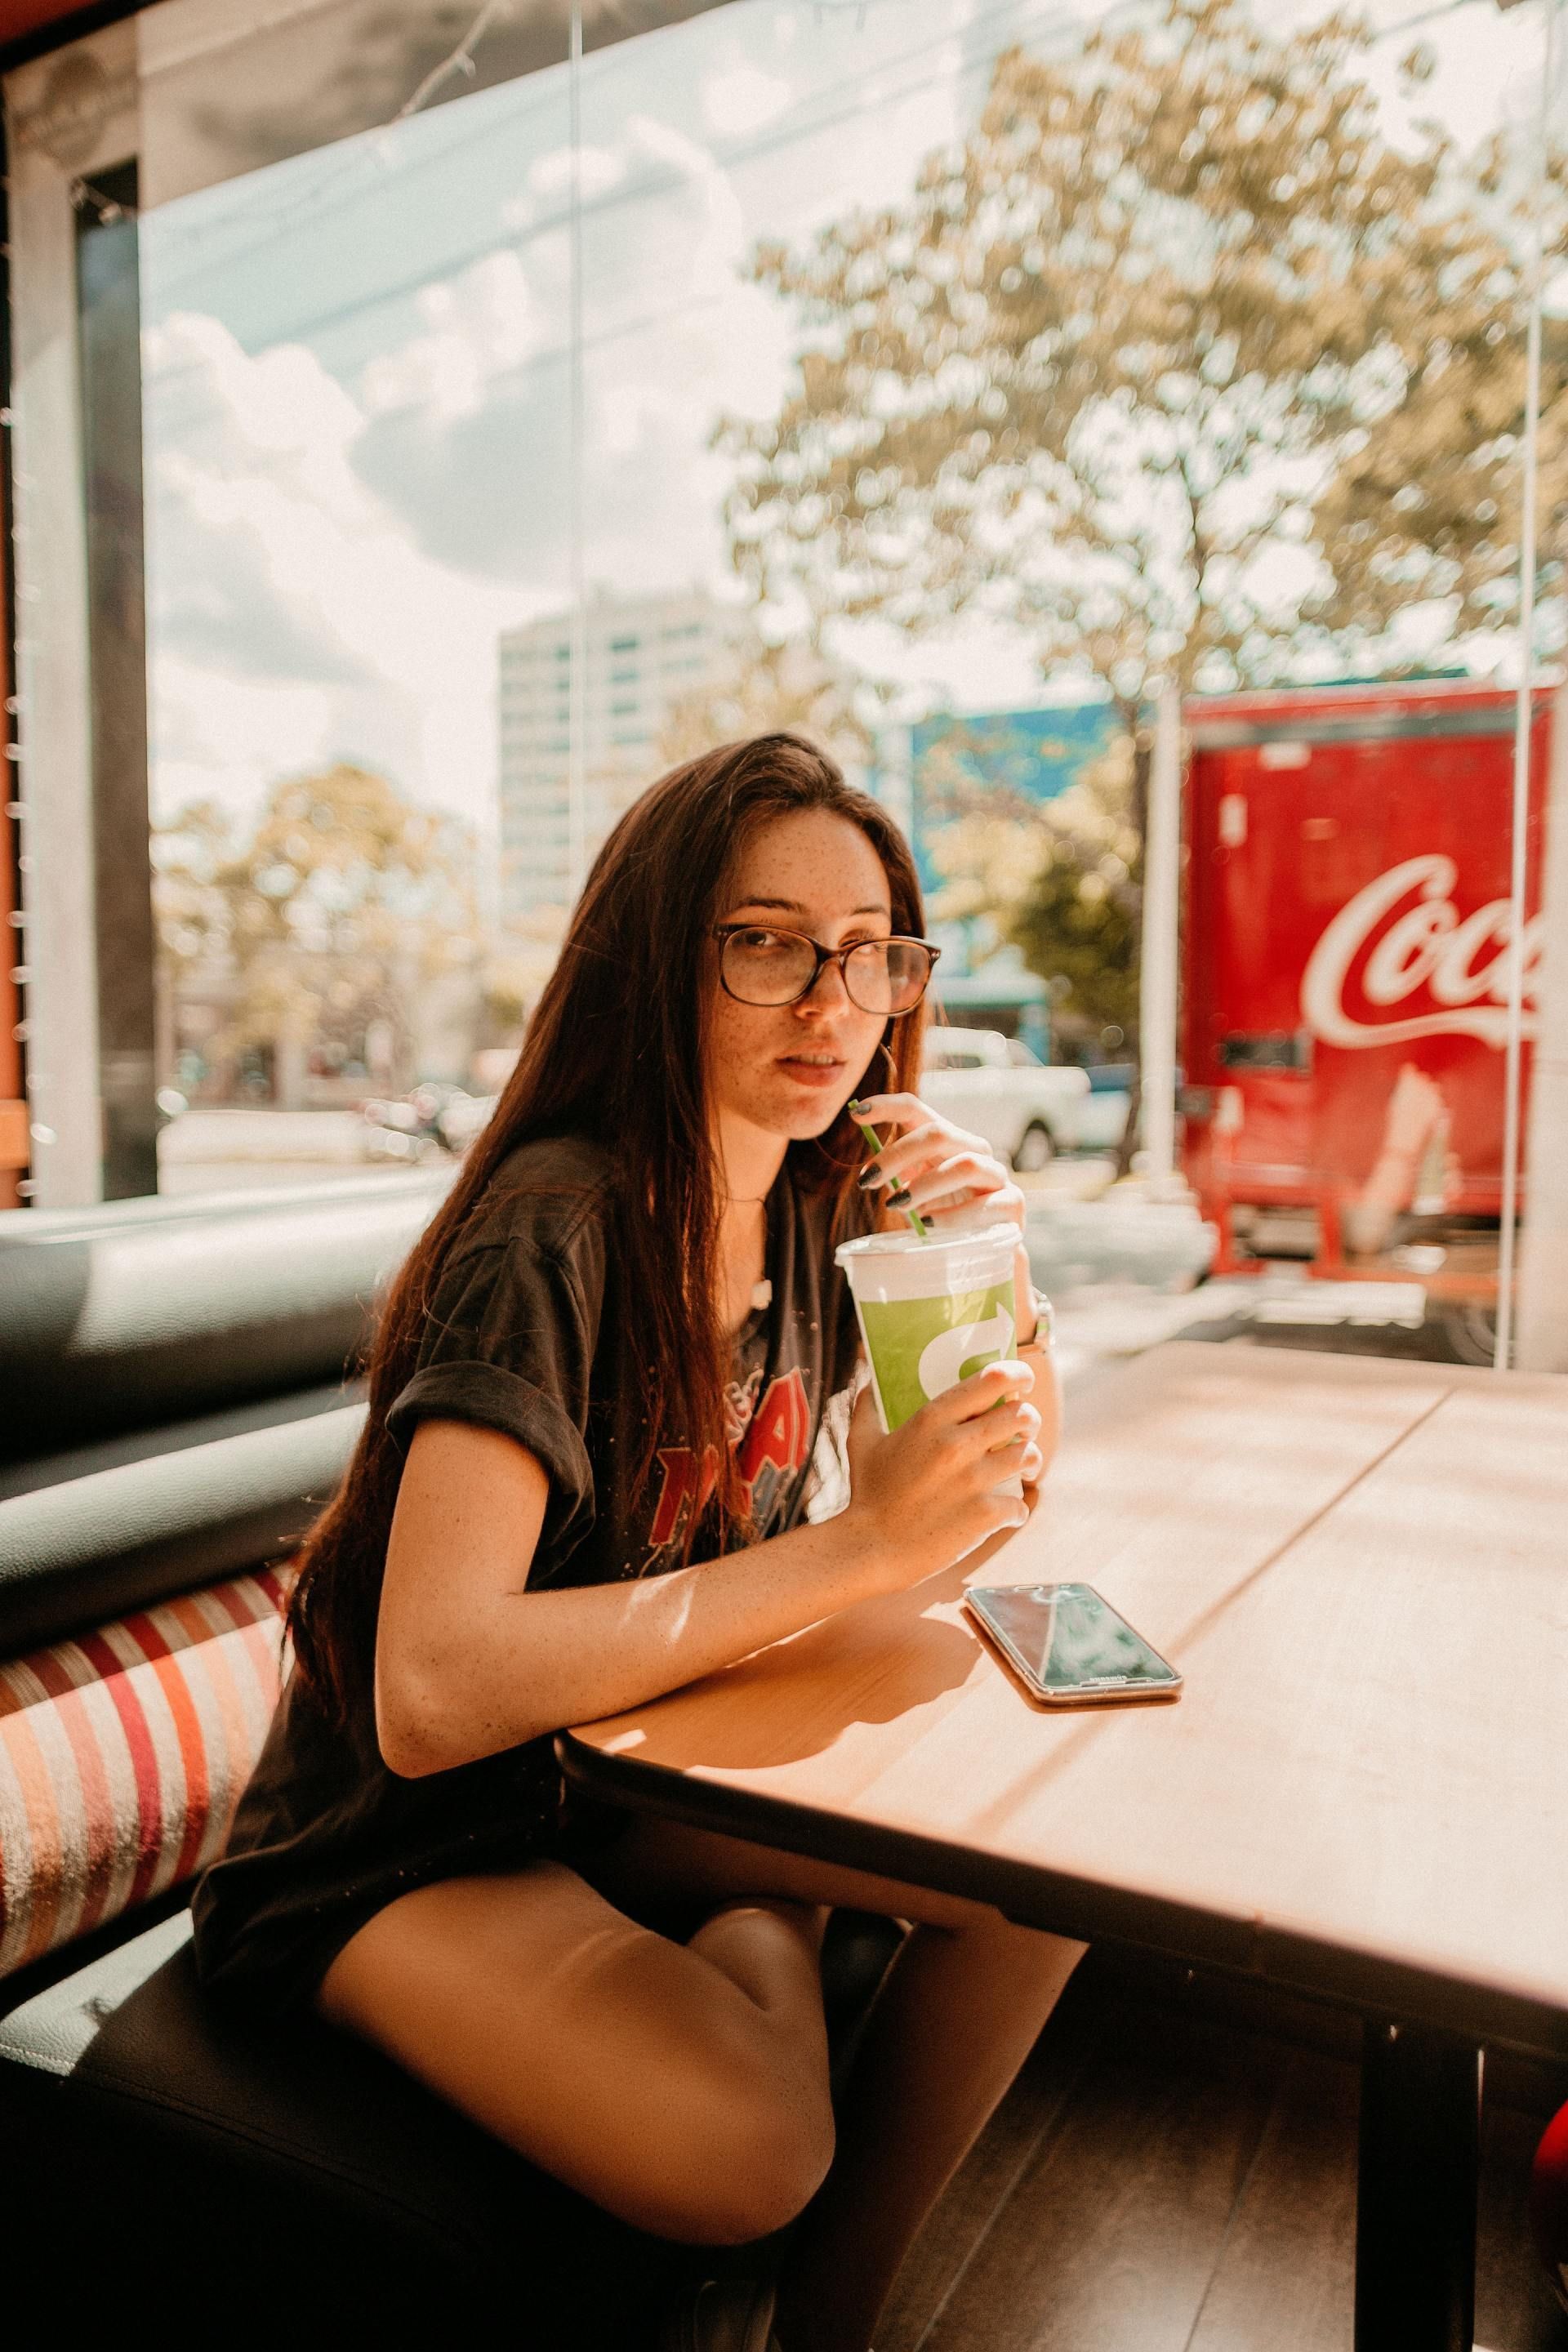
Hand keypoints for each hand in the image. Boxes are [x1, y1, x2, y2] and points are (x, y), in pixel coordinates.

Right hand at [843, 1362, 1042, 1590]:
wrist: (871, 1548)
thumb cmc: (867, 1494)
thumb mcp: (862, 1441)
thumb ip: (868, 1405)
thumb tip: (871, 1380)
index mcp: (931, 1419)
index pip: (993, 1380)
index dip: (1018, 1374)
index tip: (1022, 1381)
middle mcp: (957, 1444)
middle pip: (1022, 1415)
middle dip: (1028, 1420)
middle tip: (1023, 1429)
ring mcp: (974, 1480)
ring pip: (1029, 1455)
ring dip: (1029, 1460)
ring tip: (1021, 1467)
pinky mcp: (985, 1515)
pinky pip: (1021, 1504)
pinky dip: (1015, 1510)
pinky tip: (1005, 1513)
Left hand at [852, 1091, 1025, 1235]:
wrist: (986, 1252)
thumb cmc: (944, 1216)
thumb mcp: (916, 1192)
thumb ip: (899, 1177)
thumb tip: (869, 1172)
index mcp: (947, 1141)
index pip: (917, 1109)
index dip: (887, 1106)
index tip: (856, 1114)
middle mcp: (974, 1149)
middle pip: (938, 1133)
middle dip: (897, 1154)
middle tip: (867, 1181)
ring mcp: (996, 1175)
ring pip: (964, 1165)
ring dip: (924, 1185)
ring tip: (895, 1205)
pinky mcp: (1013, 1205)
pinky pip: (984, 1205)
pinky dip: (952, 1216)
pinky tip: (928, 1225)